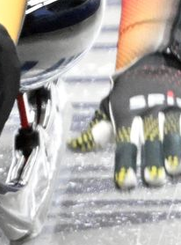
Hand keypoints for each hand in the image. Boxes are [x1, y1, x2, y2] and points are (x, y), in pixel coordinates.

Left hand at [70, 51, 180, 188]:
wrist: (153, 61)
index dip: (124, 162)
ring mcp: (170, 106)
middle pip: (149, 137)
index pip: (124, 140)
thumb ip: (97, 129)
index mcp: (126, 111)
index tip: (125, 183)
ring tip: (173, 172)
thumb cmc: (127, 93)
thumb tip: (74, 146)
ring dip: (173, 153)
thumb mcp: (109, 106)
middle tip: (152, 181)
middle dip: (150, 160)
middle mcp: (148, 109)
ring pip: (173, 132)